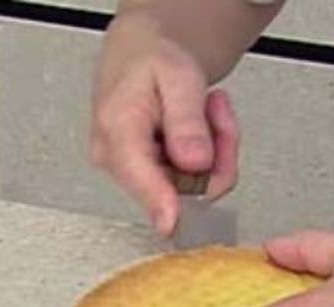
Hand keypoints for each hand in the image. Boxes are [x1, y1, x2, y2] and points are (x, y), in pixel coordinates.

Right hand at [90, 23, 238, 235]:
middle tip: (217, 108)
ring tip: (207, 109)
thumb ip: (187, 120)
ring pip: (195, 186)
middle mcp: (117, 158)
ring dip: (216, 151)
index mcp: (117, 127)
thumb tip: (194, 163)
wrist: (141, 56)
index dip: (160, 201)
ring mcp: (132, 172)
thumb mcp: (178, 76)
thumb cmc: (151, 60)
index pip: (138, 173)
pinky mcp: (149, 179)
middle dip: (215, 152)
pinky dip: (210, 156)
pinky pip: (195, 183)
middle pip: (180, 185)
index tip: (171, 223)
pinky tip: (200, 128)